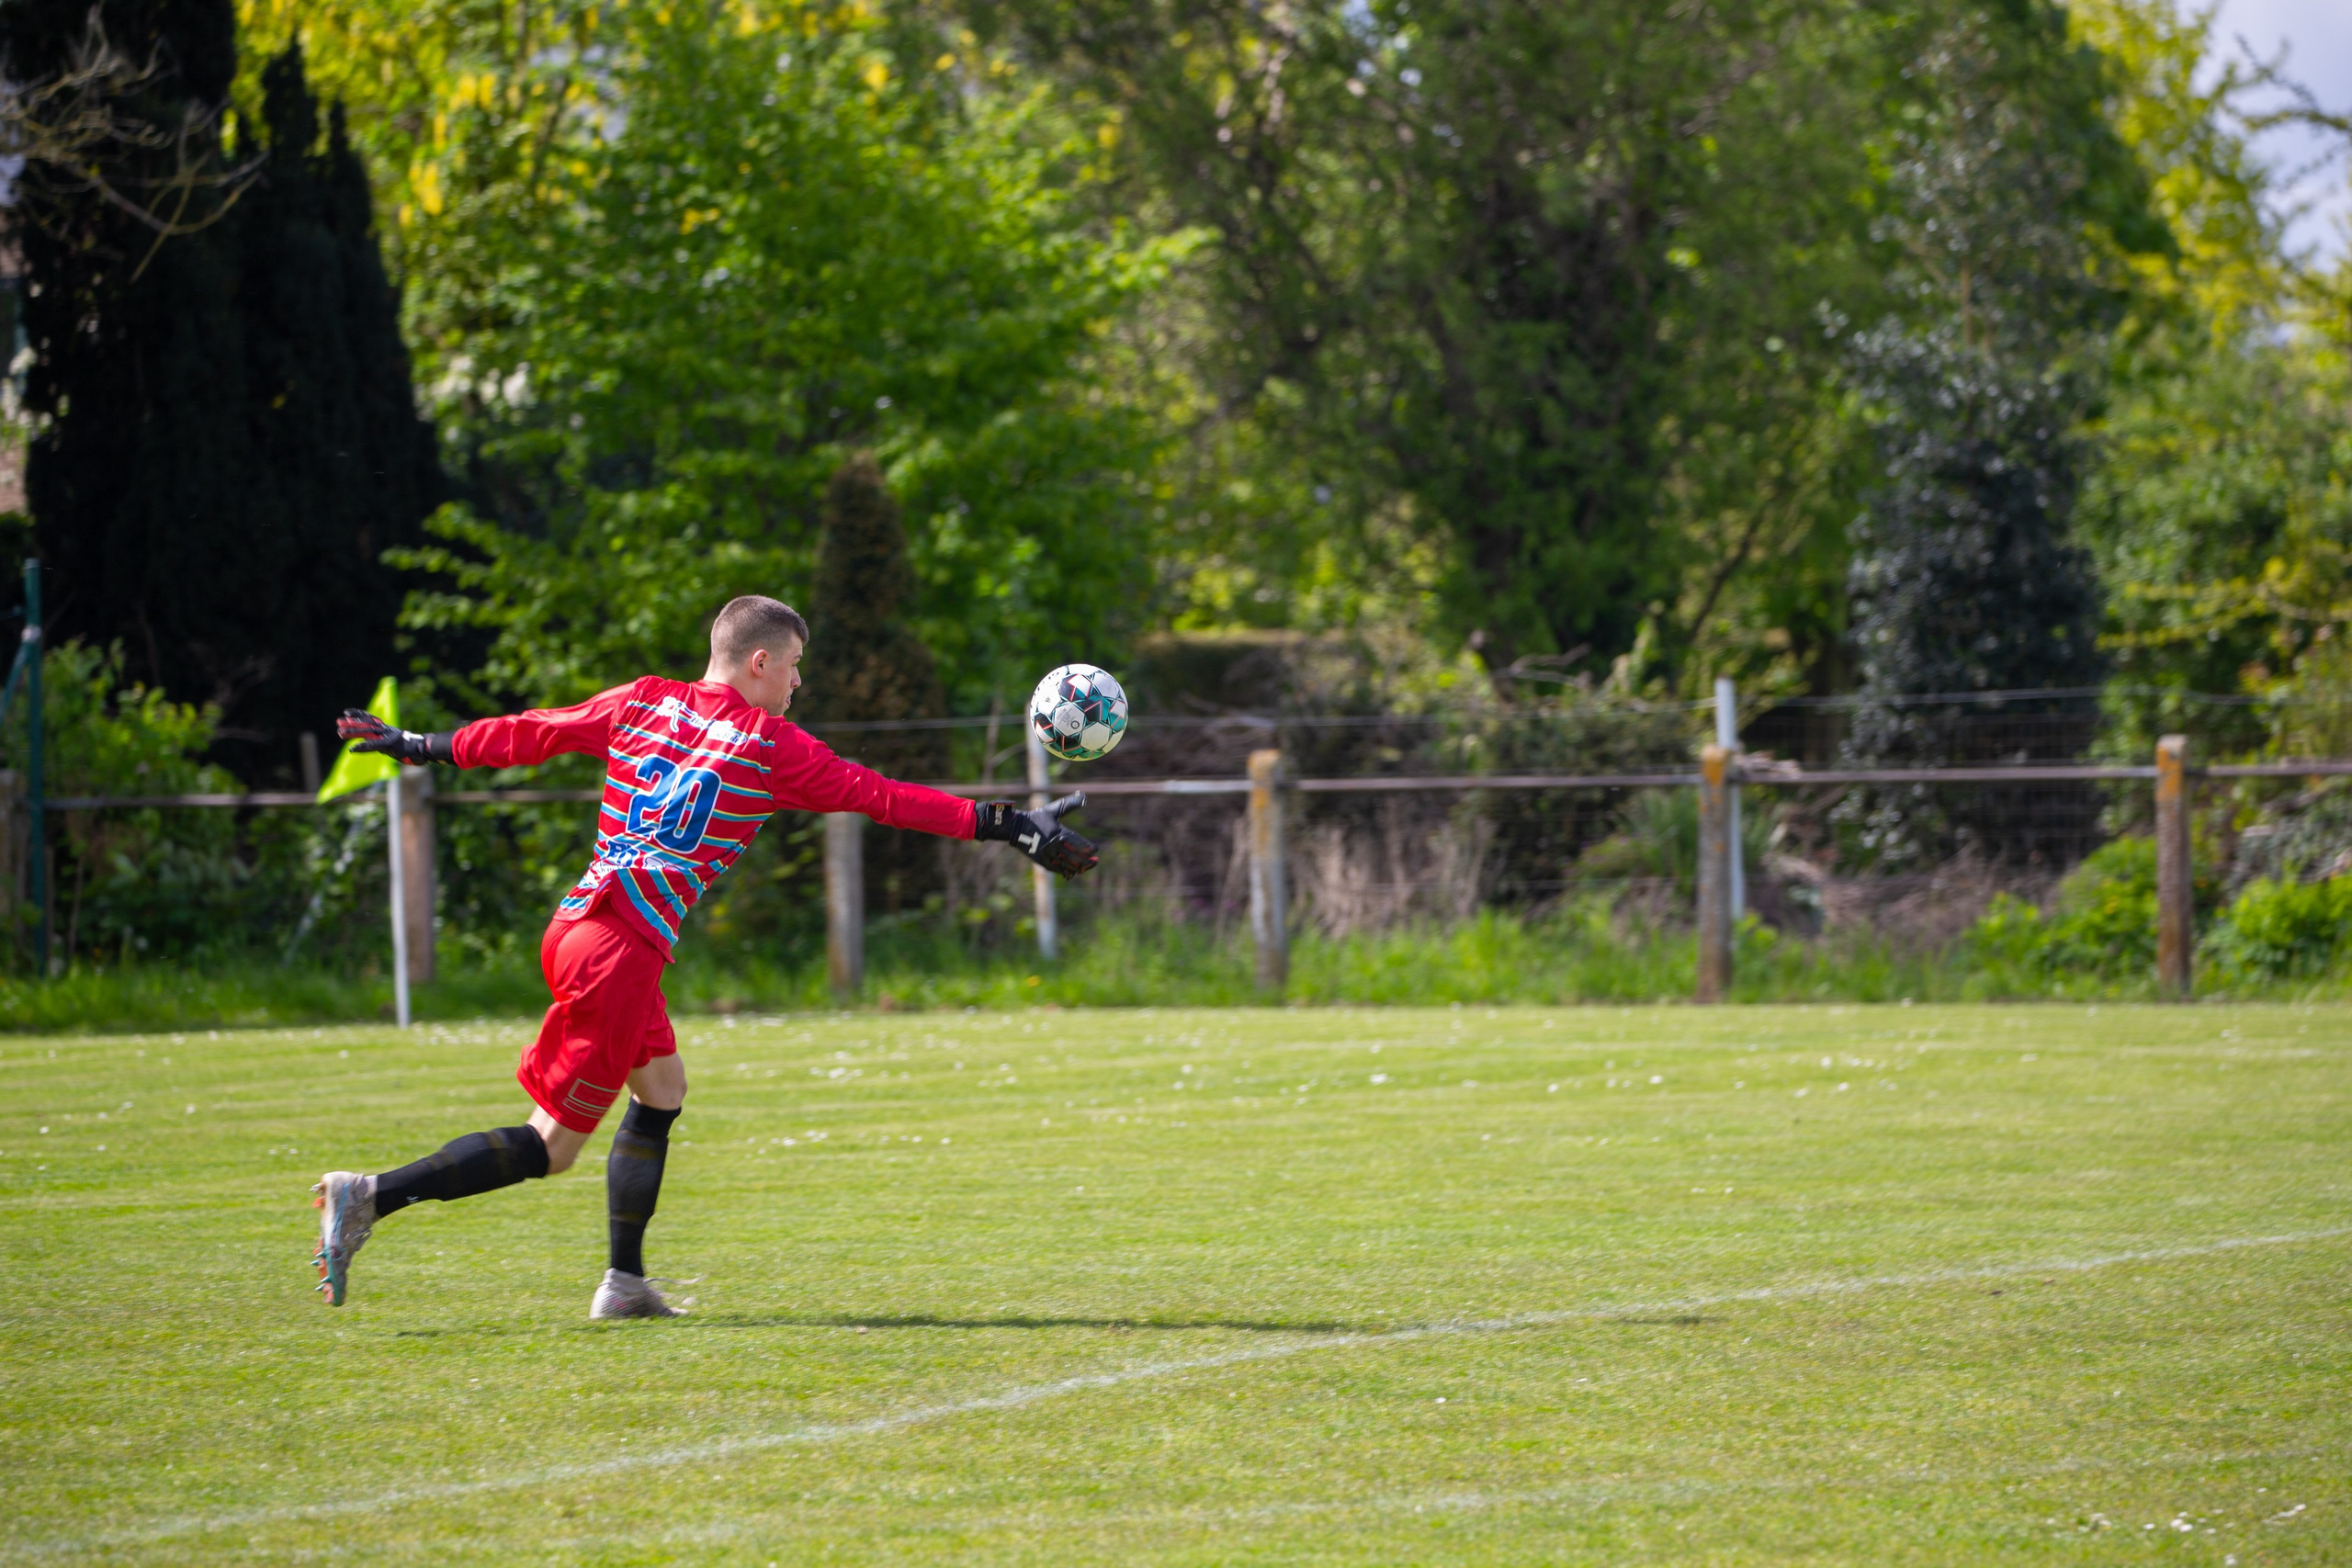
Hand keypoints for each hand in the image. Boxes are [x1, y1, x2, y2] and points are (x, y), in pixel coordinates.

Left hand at [336, 709, 452, 765]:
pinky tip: (352, 749)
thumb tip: (375, 747)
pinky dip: (362, 747)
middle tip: (337, 722)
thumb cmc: (415, 750)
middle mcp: (387, 730)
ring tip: (339, 733)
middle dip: (351, 723)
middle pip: (366, 724)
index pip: (371, 719)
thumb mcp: (397, 745)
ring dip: (352, 733)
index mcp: (388, 729)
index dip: (358, 714)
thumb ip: (384, 744)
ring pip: (367, 732)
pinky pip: (373, 745)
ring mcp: (388, 736)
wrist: (427, 749)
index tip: (347, 712)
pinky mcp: (390, 745)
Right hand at [974, 792, 1099, 877]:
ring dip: (1078, 868)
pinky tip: (1072, 873)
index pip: (1078, 842)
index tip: (1096, 850)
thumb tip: (1082, 795)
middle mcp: (1054, 843)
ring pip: (1066, 864)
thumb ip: (1068, 805)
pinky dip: (1065, 872)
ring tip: (1085, 868)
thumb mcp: (1052, 810)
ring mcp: (1047, 853)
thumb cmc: (1036, 817)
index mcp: (1059, 831)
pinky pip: (1056, 869)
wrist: (1016, 828)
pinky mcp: (1041, 860)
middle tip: (1095, 862)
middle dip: (1087, 861)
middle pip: (1075, 856)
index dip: (1088, 848)